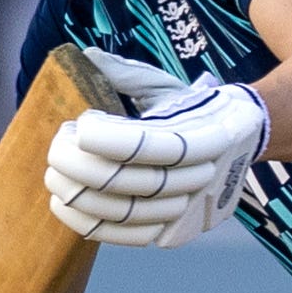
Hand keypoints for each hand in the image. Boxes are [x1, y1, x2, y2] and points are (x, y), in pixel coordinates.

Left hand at [44, 78, 267, 248]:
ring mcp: (188, 209)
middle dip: (81, 167)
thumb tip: (86, 57)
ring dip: (78, 195)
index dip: (111, 141)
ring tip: (54, 172)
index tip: (79, 126)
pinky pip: (125, 235)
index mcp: (204, 133)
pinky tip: (62, 204)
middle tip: (57, 147)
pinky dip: (89, 223)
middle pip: (131, 182)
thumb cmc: (193, 110)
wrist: (237, 146)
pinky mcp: (174, 231)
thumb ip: (126, 74)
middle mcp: (200, 177)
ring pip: (124, 213)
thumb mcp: (166, 86)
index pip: (151, 146)